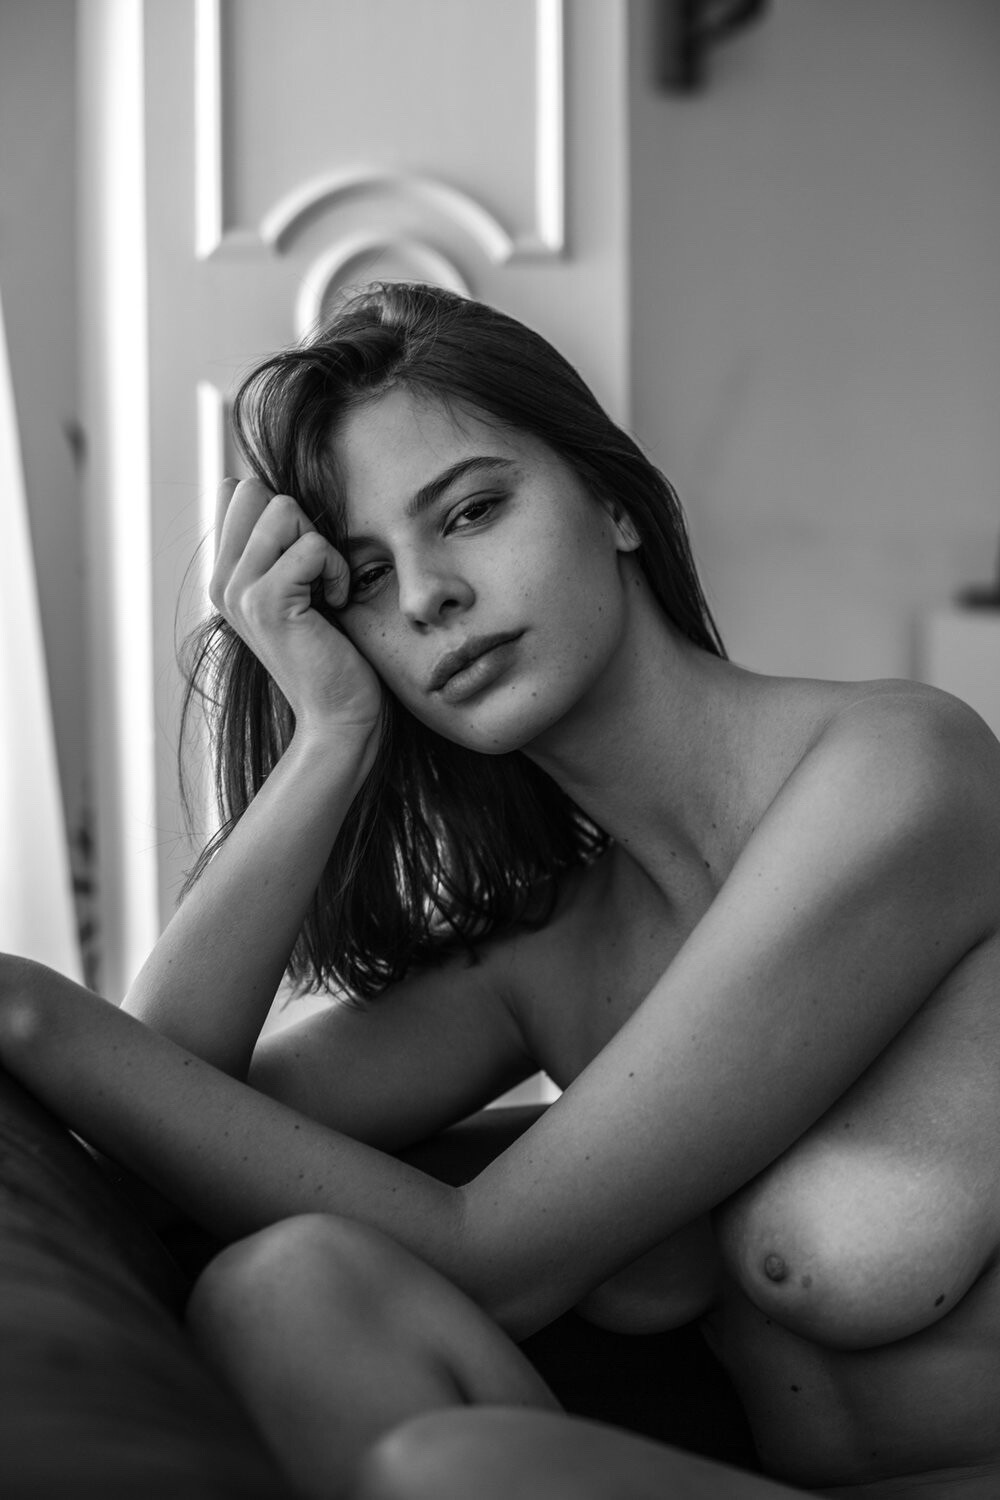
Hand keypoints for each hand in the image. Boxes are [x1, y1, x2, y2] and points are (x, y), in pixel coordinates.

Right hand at [210, 479, 382, 748]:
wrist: (337, 715)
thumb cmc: (332, 654)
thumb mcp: (301, 591)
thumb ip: (281, 547)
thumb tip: (268, 488)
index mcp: (226, 575)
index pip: (238, 492)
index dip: (285, 513)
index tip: (303, 564)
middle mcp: (223, 581)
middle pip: (257, 490)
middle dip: (301, 521)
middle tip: (315, 573)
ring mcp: (239, 591)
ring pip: (283, 508)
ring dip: (320, 544)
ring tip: (325, 588)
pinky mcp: (266, 602)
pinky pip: (311, 546)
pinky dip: (336, 570)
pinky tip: (335, 603)